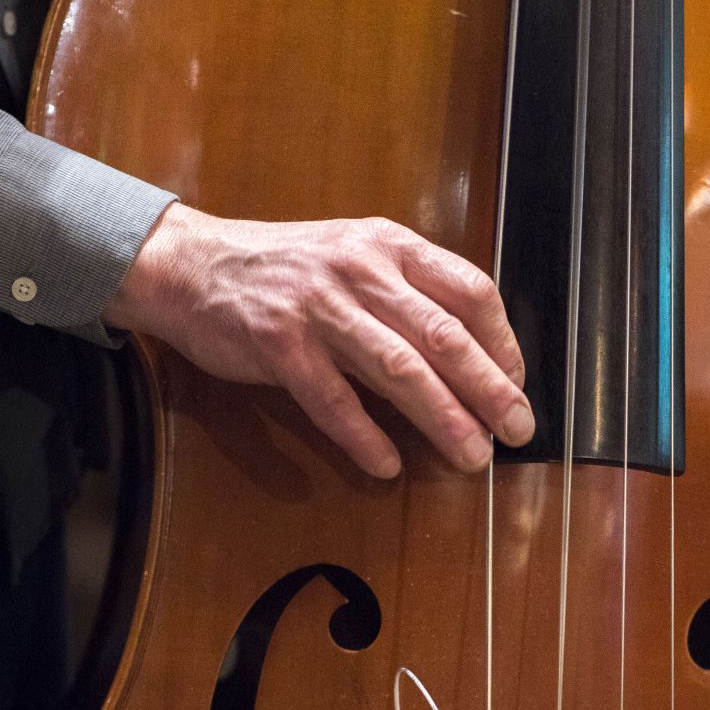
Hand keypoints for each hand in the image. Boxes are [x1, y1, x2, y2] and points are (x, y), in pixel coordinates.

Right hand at [103, 204, 532, 480]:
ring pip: (398, 368)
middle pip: (444, 335)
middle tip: (519, 429)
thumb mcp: (355, 257)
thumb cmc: (284, 269)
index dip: (502, 341)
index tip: (517, 382)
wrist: (191, 263)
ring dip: (443, 417)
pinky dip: (364, 435)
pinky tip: (388, 464)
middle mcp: (361, 270)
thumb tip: (470, 352)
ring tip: (472, 455)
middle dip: (490, 388)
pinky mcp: (279, 344)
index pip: (470, 291)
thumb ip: (408, 292)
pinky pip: (332, 399)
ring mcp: (319, 307)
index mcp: (390, 246)